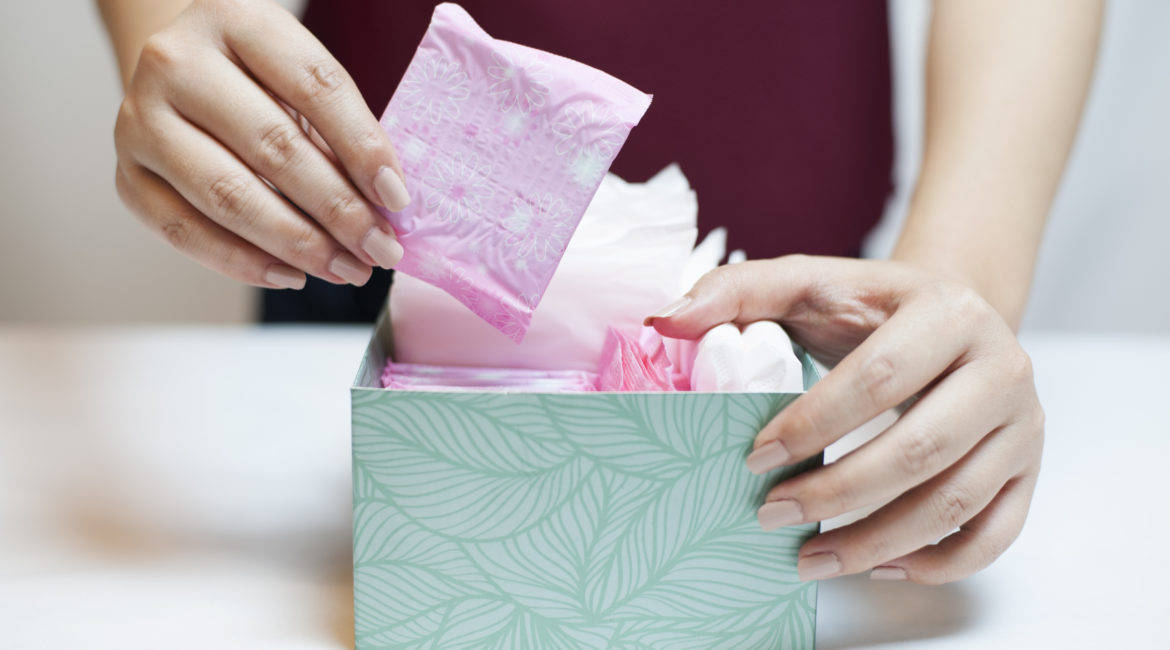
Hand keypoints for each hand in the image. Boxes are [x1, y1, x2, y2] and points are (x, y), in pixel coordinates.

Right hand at [112, 0, 410, 289]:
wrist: (178, 74)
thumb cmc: (254, 77)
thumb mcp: (300, 76)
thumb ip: (338, 129)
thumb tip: (384, 205)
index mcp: (234, 18)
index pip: (314, 86)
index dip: (363, 147)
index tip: (397, 199)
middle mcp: (176, 63)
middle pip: (272, 147)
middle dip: (338, 210)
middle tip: (379, 248)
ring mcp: (140, 120)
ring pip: (227, 196)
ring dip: (298, 244)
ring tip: (346, 268)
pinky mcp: (127, 175)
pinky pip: (185, 232)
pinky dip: (244, 262)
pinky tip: (292, 273)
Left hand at [648, 255, 1043, 584]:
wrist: (955, 317)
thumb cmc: (872, 307)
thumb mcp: (810, 282)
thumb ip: (738, 291)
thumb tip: (663, 319)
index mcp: (949, 312)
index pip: (879, 378)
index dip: (814, 423)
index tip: (756, 457)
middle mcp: (1002, 367)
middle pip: (921, 449)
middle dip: (839, 494)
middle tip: (772, 516)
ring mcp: (1023, 424)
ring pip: (956, 502)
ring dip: (877, 541)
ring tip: (810, 559)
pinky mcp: (1029, 467)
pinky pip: (994, 532)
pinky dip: (938, 561)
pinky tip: (879, 564)